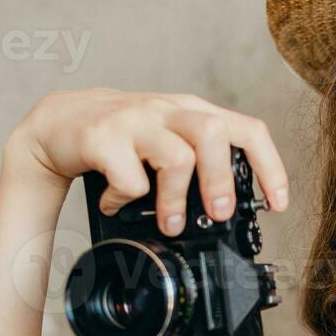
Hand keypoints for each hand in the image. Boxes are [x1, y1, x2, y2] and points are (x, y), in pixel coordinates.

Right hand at [3, 88, 289, 232]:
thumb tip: (232, 211)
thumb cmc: (124, 138)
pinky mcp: (101, 136)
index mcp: (193, 112)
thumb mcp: (169, 140)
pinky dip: (125, 200)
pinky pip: (128, 176)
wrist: (58, 124)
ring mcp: (134, 120)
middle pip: (213, 134)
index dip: (270, 167)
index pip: (247, 130)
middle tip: (220, 214)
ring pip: (175, 156)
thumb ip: (200, 162)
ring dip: (176, 200)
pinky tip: (116, 203)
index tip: (277, 204)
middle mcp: (168, 110)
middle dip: (222, 180)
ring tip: (170, 225)